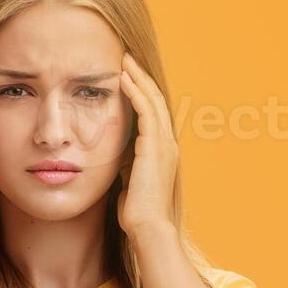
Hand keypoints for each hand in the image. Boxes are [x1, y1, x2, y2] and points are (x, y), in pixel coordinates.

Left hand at [116, 52, 178, 233]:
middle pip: (156, 101)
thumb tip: (119, 158)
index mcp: (163, 152)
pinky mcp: (155, 147)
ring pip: (153, 101)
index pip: (154, 114)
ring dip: (138, 79)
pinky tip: (124, 79)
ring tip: (124, 61)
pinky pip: (146, 112)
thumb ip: (128, 166)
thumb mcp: (130, 182)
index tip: (127, 77)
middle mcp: (168, 144)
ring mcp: (164, 144)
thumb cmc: (137, 213)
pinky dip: (135, 93)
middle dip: (141, 79)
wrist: (148, 228)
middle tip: (126, 59)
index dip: (142, 93)